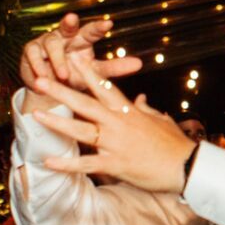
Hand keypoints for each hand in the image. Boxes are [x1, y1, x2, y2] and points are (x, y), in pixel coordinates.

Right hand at [20, 14, 143, 109]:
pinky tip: (42, 75)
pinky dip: (38, 65)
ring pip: (51, 44)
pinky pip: (33, 55)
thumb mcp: (95, 73)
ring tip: (64, 75)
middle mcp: (65, 36)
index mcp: (82, 40)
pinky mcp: (30, 51)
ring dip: (57, 59)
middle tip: (73, 18)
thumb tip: (140, 63)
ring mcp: (46, 41)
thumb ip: (114, 67)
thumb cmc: (76, 75)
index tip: (109, 23)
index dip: (99, 27)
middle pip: (67, 26)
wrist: (50, 88)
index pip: (92, 31)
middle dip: (69, 22)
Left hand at [28, 52, 196, 193]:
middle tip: (41, 80)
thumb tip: (140, 99)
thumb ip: (146, 108)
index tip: (73, 57)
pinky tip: (48, 161)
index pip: (105, 87)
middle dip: (61, 91)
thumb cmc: (176, 144)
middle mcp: (118, 124)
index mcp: (129, 112)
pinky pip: (86, 164)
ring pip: (81, 130)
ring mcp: (115, 144)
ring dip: (57, 122)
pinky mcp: (115, 165)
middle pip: (85, 103)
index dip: (88, 71)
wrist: (187, 167)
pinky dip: (66, 163)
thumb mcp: (161, 120)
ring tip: (37, 115)